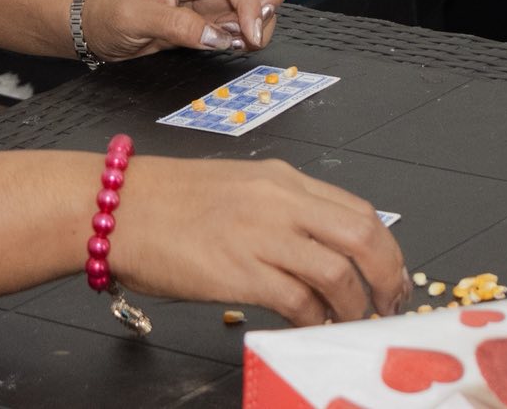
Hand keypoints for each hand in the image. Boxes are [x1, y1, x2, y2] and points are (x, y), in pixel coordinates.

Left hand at [79, 0, 286, 61]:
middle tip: (258, 27)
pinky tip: (233, 41)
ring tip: (240, 41)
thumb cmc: (107, 11)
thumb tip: (218, 38)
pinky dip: (249, 25)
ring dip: (261, 13)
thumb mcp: (134, 20)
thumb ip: (178, 27)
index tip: (251, 36)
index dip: (250, 4)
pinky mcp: (212, 5)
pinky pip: (245, 8)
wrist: (92, 19)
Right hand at [110, 156, 410, 325]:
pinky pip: (297, 300)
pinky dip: (313, 319)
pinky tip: (308, 327)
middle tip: (388, 304)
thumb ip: (281, 213)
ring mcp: (260, 234)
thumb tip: (318, 250)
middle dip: (387, 276)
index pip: (358, 209)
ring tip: (350, 322)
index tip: (390, 275)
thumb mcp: (238, 191)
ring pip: (338, 272)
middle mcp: (280, 201)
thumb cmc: (166, 204)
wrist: (115, 208)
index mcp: (282, 179)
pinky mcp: (238, 270)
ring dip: (353, 305)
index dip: (386, 248)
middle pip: (363, 235)